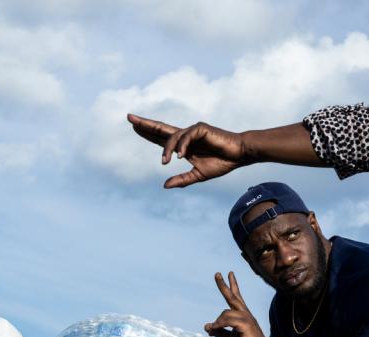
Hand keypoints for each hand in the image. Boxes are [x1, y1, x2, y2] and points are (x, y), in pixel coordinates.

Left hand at [128, 114, 247, 187]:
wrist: (239, 156)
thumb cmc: (221, 163)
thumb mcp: (198, 175)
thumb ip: (182, 180)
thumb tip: (164, 185)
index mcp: (183, 145)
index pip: (161, 137)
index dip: (147, 132)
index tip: (133, 127)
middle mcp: (185, 136)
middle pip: (161, 128)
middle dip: (145, 123)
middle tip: (129, 118)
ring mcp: (193, 130)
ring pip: (172, 136)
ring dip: (166, 149)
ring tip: (165, 162)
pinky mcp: (201, 128)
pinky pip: (186, 136)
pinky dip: (181, 146)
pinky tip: (179, 156)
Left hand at [204, 272, 274, 336]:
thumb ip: (220, 332)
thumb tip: (207, 327)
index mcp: (242, 314)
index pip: (236, 296)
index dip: (232, 285)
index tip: (229, 273)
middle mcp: (245, 313)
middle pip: (232, 296)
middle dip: (224, 285)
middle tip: (217, 274)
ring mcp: (246, 318)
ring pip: (225, 313)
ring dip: (217, 322)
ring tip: (211, 329)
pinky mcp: (245, 324)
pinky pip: (227, 321)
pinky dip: (218, 325)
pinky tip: (213, 329)